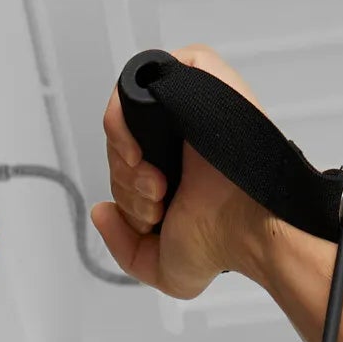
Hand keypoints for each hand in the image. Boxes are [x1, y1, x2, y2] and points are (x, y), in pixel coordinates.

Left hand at [89, 45, 273, 296]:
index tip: (153, 215)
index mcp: (171, 168)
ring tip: (160, 185)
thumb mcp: (157, 265)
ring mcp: (185, 104)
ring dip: (126, 162)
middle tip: (159, 200)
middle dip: (127, 183)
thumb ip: (121, 247)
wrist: (243, 227)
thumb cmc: (216, 246)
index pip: (123, 167)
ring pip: (123, 116)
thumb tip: (100, 212)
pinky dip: (125, 117)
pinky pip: (142, 75)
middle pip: (119, 144)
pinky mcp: (194, 78)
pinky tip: (140, 153)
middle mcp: (176, 135)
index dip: (125, 194)